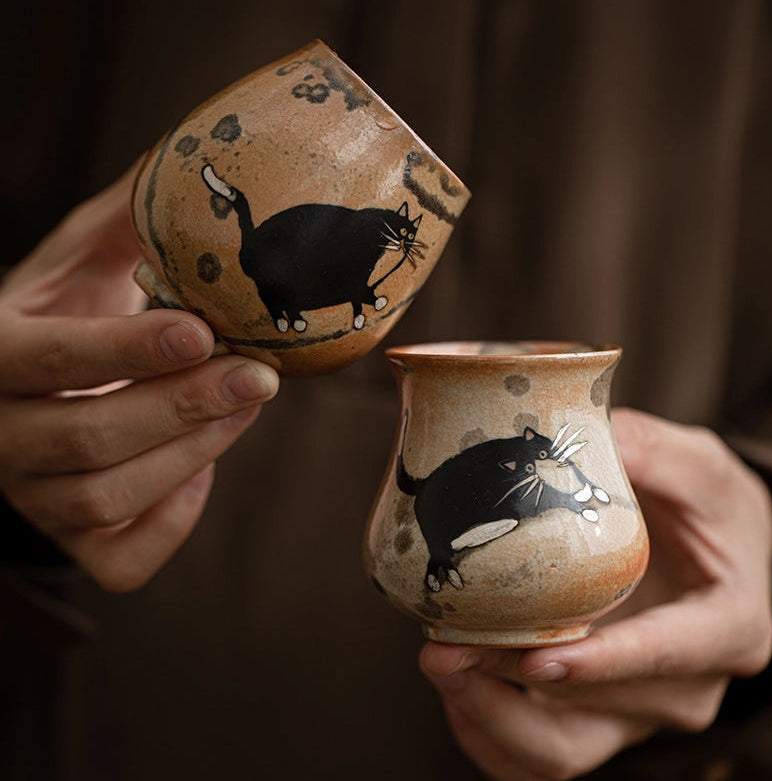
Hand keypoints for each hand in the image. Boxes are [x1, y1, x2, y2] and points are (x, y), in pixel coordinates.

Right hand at [0, 163, 278, 591]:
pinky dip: (174, 519)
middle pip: (87, 439)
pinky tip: (199, 469)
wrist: (31, 388)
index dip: (126, 351)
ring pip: (109, 497)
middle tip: (258, 373)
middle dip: (186, 405)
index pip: (45, 361)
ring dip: (195, 450)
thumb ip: (130, 220)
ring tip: (245, 402)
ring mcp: (30, 498)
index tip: (203, 329)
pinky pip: (121, 560)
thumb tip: (195, 164)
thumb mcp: (84, 257)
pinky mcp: (69, 538)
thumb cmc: (63, 313)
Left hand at [420, 408, 771, 779]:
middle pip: (597, 707)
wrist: (713, 551)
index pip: (670, 657)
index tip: (538, 657)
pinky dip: (490, 734)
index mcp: (726, 627)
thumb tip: (592, 433)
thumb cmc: (710, 511)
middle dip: (514, 685)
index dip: (606, 662)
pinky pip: (538, 755)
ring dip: (491, 716)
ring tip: (436, 663)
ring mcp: (636, 709)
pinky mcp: (597, 716)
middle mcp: (683, 684)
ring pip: (561, 748)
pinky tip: (452, 693)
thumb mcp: (698, 467)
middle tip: (443, 649)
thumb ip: (653, 450)